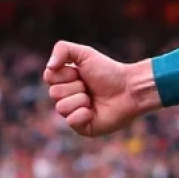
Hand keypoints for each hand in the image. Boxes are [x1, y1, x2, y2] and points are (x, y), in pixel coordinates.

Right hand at [43, 40, 160, 137]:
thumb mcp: (85, 53)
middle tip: (90, 86)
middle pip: (54, 93)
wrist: (129, 88)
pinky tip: (94, 111)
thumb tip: (49, 66)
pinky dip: (83, 114)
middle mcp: (67, 97)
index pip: (49, 77)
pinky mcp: (83, 127)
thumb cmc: (109, 71)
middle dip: (75, 87)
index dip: (65, 74)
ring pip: (61, 107)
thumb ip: (62, 50)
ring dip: (80, 99)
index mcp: (65, 81)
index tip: (80, 72)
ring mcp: (74, 113)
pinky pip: (71, 121)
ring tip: (93, 98)